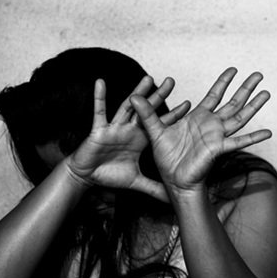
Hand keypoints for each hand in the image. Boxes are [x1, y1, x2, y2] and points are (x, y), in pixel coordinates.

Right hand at [66, 76, 189, 201]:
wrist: (87, 177)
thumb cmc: (109, 175)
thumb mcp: (137, 182)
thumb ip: (154, 188)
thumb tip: (171, 199)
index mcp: (140, 139)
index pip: (160, 125)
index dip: (173, 115)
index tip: (189, 104)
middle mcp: (129, 130)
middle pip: (147, 110)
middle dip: (159, 96)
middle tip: (172, 81)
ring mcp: (115, 127)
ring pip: (128, 107)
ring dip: (137, 92)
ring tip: (148, 78)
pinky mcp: (99, 130)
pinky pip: (99, 111)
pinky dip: (99, 97)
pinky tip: (100, 82)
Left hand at [130, 68, 271, 193]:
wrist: (173, 180)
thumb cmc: (167, 158)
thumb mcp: (154, 130)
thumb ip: (146, 112)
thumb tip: (134, 95)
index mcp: (198, 118)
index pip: (214, 95)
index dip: (223, 82)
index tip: (233, 69)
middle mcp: (212, 125)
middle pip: (233, 103)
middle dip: (245, 89)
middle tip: (259, 75)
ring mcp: (218, 136)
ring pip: (239, 117)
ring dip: (253, 106)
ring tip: (267, 93)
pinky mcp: (218, 149)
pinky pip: (239, 142)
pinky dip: (254, 137)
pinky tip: (268, 132)